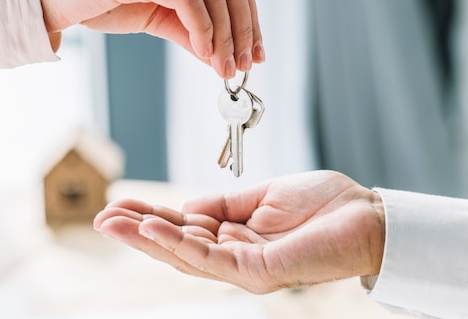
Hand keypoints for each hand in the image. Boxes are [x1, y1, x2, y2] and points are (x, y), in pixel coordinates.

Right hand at [38, 0, 263, 78]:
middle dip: (244, 28)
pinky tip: (204, 52)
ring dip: (225, 35)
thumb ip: (192, 28)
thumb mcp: (157, 13)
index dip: (250, 16)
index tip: (254, 51)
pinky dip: (203, 28)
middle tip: (243, 64)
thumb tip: (224, 56)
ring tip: (224, 67)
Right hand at [94, 170, 385, 293]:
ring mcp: (245, 267)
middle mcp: (235, 256)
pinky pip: (211, 258)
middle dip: (137, 232)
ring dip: (148, 238)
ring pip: (186, 255)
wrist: (366, 214)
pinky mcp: (259, 271)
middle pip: (177, 246)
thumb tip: (185, 206)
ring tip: (114, 222)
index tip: (121, 204)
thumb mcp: (261, 196)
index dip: (151, 216)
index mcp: (236, 236)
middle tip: (101, 218)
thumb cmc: (322, 204)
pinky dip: (179, 243)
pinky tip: (153, 228)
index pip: (184, 228)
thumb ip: (222, 204)